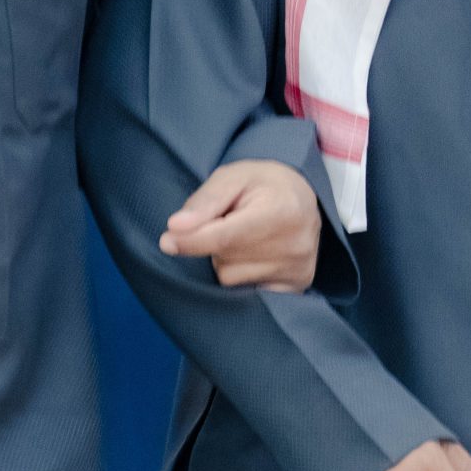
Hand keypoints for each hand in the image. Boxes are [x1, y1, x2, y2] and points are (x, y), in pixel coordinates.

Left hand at [159, 160, 321, 291]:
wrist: (304, 197)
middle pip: (224, 260)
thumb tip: (175, 228)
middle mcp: (295, 245)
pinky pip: (247, 293)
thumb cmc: (264, 183)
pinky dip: (242, 276)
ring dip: (227, 261)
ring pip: (231, 279)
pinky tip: (255, 257)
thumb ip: (205, 201)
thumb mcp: (233, 176)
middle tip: (230, 222)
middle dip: (214, 244)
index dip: (192, 241)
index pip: (225, 237)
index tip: (167, 241)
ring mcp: (298, 270)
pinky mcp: (298, 286)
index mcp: (282, 210)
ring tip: (246, 238)